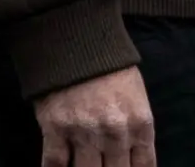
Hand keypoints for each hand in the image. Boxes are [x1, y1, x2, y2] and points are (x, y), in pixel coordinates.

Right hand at [36, 66, 155, 166]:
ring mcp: (84, 133)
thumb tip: (131, 156)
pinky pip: (54, 162)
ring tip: (81, 165)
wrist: (72, 39)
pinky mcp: (55, 128)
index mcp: (140, 126)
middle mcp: (115, 135)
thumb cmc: (107, 65)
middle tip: (101, 165)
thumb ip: (136, 128)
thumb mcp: (135, 97)